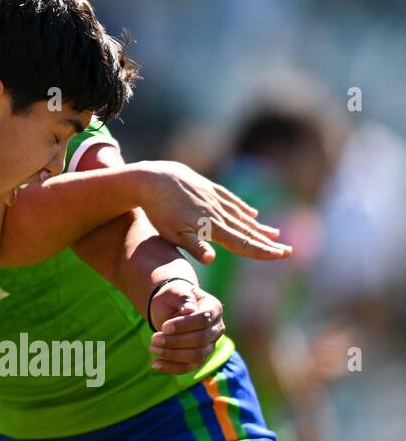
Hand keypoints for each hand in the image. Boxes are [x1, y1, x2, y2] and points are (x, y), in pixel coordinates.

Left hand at [132, 161, 290, 263]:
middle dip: (268, 243)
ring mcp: (215, 200)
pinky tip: (253, 214)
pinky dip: (243, 209)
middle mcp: (219, 213)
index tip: (281, 256)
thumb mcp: (173, 233)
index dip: (262, 251)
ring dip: (259, 227)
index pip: (243, 243)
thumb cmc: (160, 212)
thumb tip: (212, 261)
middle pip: (247, 231)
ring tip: (275, 235)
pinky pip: (231, 201)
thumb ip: (194, 247)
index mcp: (213, 227)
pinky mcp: (209, 189)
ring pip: (242, 217)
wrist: (153, 179)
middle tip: (289, 252)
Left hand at [148, 281, 225, 374]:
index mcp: (213, 308)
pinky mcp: (200, 357)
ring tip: (152, 348)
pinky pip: (189, 367)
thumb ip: (183, 298)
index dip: (184, 325)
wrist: (171, 306)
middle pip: (201, 340)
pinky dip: (172, 368)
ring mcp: (210, 344)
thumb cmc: (174, 296)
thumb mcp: (175, 291)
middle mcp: (216, 328)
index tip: (164, 327)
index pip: (204, 319)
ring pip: (197, 356)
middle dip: (175, 342)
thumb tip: (189, 310)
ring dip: (172, 355)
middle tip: (154, 339)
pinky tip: (155, 364)